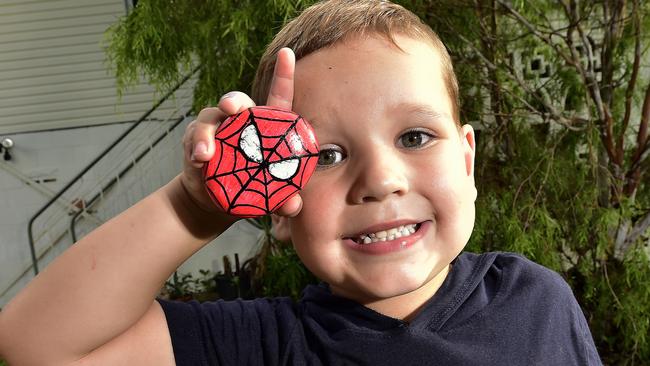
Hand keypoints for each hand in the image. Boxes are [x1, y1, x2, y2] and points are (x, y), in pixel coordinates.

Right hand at [180, 48, 302, 216]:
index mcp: (267, 128)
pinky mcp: (197, 140)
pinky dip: (196, 148)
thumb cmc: (251, 192)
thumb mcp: (269, 197)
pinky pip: (194, 138)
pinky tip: (199, 161)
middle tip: (234, 109)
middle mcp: (241, 122)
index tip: (286, 53)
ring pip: (211, 117)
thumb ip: (283, 200)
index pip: (277, 99)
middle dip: (235, 101)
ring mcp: (217, 129)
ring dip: (207, 134)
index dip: (283, 75)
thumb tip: (293, 205)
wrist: (217, 203)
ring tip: (206, 155)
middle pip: (239, 102)